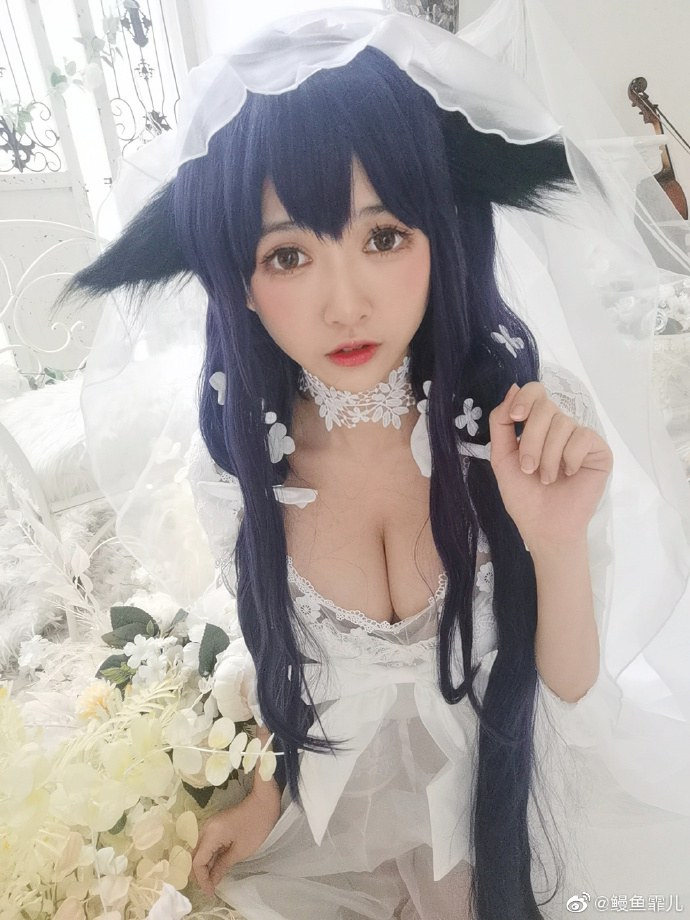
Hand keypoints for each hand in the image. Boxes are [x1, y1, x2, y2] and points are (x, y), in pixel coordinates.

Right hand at [191, 789, 280, 896]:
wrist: (263, 802)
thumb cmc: (256, 826)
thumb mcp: (240, 851)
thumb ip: (222, 866)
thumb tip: (212, 882)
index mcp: (211, 834)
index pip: (198, 861)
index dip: (202, 879)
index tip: (210, 893)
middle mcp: (205, 828)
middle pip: (194, 855)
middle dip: (199, 874)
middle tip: (209, 888)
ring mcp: (209, 825)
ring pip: (198, 850)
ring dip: (203, 866)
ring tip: (212, 881)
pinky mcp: (215, 825)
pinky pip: (206, 844)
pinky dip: (208, 857)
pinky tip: (215, 867)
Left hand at [488, 382, 612, 548]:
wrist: (543, 526)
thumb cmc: (523, 496)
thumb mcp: (501, 457)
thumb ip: (501, 423)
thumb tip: (513, 388)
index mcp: (535, 426)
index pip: (535, 392)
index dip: (525, 398)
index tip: (515, 417)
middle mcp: (558, 427)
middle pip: (546, 407)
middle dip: (531, 440)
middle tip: (528, 468)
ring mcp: (579, 438)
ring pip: (562, 424)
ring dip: (548, 456)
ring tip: (546, 479)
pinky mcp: (599, 451)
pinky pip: (582, 437)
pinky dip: (569, 457)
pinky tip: (569, 474)